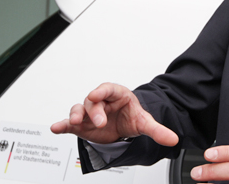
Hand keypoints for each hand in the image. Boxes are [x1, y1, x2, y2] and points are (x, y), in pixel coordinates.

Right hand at [50, 82, 177, 145]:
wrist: (124, 126)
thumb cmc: (131, 117)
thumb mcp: (145, 123)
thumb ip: (158, 130)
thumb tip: (173, 139)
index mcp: (118, 95)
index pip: (109, 89)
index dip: (102, 90)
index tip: (97, 94)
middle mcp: (101, 102)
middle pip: (93, 101)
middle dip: (95, 111)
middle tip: (99, 122)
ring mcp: (90, 114)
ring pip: (79, 109)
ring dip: (76, 115)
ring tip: (75, 122)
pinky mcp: (82, 126)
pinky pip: (69, 124)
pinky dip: (62, 125)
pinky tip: (56, 128)